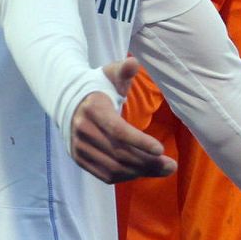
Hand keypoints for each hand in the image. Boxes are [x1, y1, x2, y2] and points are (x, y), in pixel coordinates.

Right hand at [69, 60, 175, 183]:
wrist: (69, 104)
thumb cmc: (99, 88)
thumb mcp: (110, 74)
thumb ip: (123, 70)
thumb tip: (134, 63)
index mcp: (93, 109)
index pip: (117, 130)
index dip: (139, 141)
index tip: (160, 149)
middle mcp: (83, 131)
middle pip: (119, 153)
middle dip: (148, 162)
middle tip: (171, 165)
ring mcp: (79, 148)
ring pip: (113, 167)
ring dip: (141, 172)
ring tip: (164, 169)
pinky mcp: (80, 160)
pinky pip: (105, 175)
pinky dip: (127, 176)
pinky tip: (144, 171)